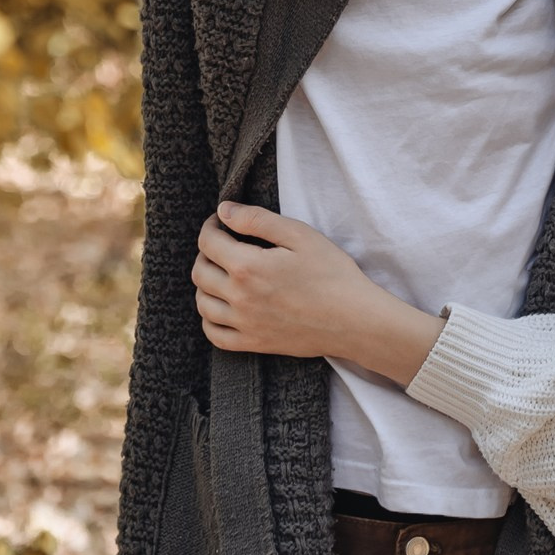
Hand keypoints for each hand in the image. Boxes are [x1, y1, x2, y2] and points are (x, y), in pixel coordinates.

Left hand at [193, 202, 445, 382]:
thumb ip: (257, 219)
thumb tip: (224, 210)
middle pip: (200, 272)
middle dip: (206, 252)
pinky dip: (209, 319)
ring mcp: (244, 324)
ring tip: (222, 273)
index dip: (211, 226)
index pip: (208, 242)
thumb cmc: (332, 273)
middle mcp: (239, 298)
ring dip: (205, 284)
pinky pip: (214, 334)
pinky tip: (222, 307)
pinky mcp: (253, 344)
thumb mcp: (299, 235)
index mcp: (248, 266)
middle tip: (223, 244)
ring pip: (202, 304)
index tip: (221, 220)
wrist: (354, 319)